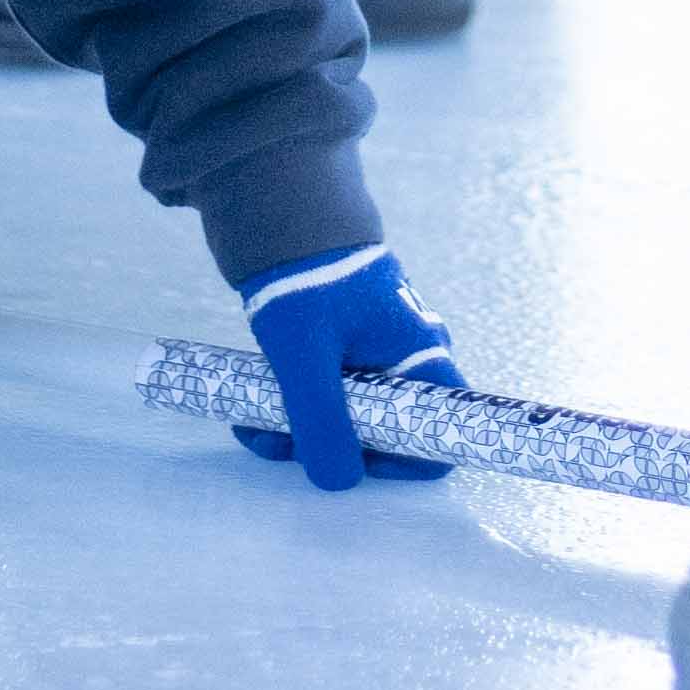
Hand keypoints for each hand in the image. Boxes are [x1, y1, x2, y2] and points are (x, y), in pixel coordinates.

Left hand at [229, 244, 461, 489]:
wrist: (274, 209)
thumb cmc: (305, 279)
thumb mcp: (307, 356)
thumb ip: (323, 422)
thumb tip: (339, 480)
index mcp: (418, 353)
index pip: (441, 427)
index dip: (406, 458)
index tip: (354, 460)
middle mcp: (402, 355)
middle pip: (383, 429)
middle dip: (331, 448)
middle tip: (284, 445)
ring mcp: (367, 351)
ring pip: (345, 416)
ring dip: (301, 434)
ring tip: (251, 429)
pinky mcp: (336, 346)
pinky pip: (322, 394)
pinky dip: (291, 410)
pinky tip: (248, 413)